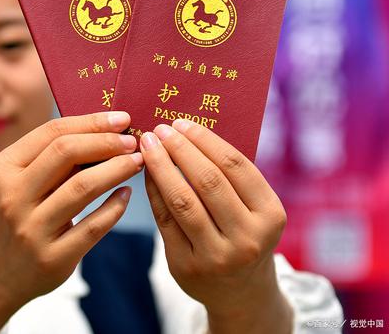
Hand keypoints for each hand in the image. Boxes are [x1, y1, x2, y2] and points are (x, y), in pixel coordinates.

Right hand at [0, 111, 142, 309]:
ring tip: (137, 162)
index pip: (51, 132)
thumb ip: (51, 157)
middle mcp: (13, 197)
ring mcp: (31, 229)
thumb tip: (104, 129)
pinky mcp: (52, 258)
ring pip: (82, 188)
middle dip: (106, 142)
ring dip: (117, 169)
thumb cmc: (20, 213)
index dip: (91, 122)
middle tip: (133, 141)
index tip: (122, 119)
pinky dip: (114, 207)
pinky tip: (127, 194)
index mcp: (3, 168)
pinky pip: (92, 227)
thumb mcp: (20, 181)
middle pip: (66, 153)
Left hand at [140, 119, 291, 333]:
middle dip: (180, 149)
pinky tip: (146, 172)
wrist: (240, 293)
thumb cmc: (244, 235)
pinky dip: (153, 191)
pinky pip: (164, 220)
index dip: (205, 140)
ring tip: (148, 145)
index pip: (235, 166)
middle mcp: (247, 238)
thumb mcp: (254, 211)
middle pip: (208, 181)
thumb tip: (189, 131)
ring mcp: (216, 255)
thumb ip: (231, 177)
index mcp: (270, 215)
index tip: (183, 123)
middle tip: (161, 128)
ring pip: (182, 200)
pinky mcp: (186, 266)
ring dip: (161, 167)